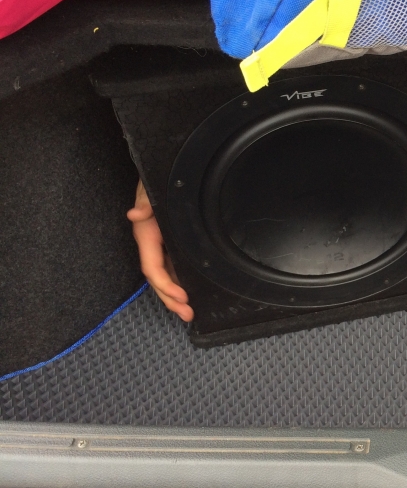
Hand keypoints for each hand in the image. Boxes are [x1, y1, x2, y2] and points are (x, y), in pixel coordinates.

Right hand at [127, 180, 193, 321]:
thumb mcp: (149, 188)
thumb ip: (144, 201)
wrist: (165, 174)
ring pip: (165, 276)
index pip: (152, 267)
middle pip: (158, 279)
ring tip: (188, 311)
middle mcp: (152, 244)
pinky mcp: (169, 245)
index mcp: (147, 235)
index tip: (181, 295)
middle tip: (187, 314)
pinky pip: (172, 267)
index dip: (165, 284)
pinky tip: (188, 293)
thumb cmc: (155, 182)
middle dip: (170, 299)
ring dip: (174, 295)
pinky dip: (178, 282)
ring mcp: (160, 246)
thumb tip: (137, 214)